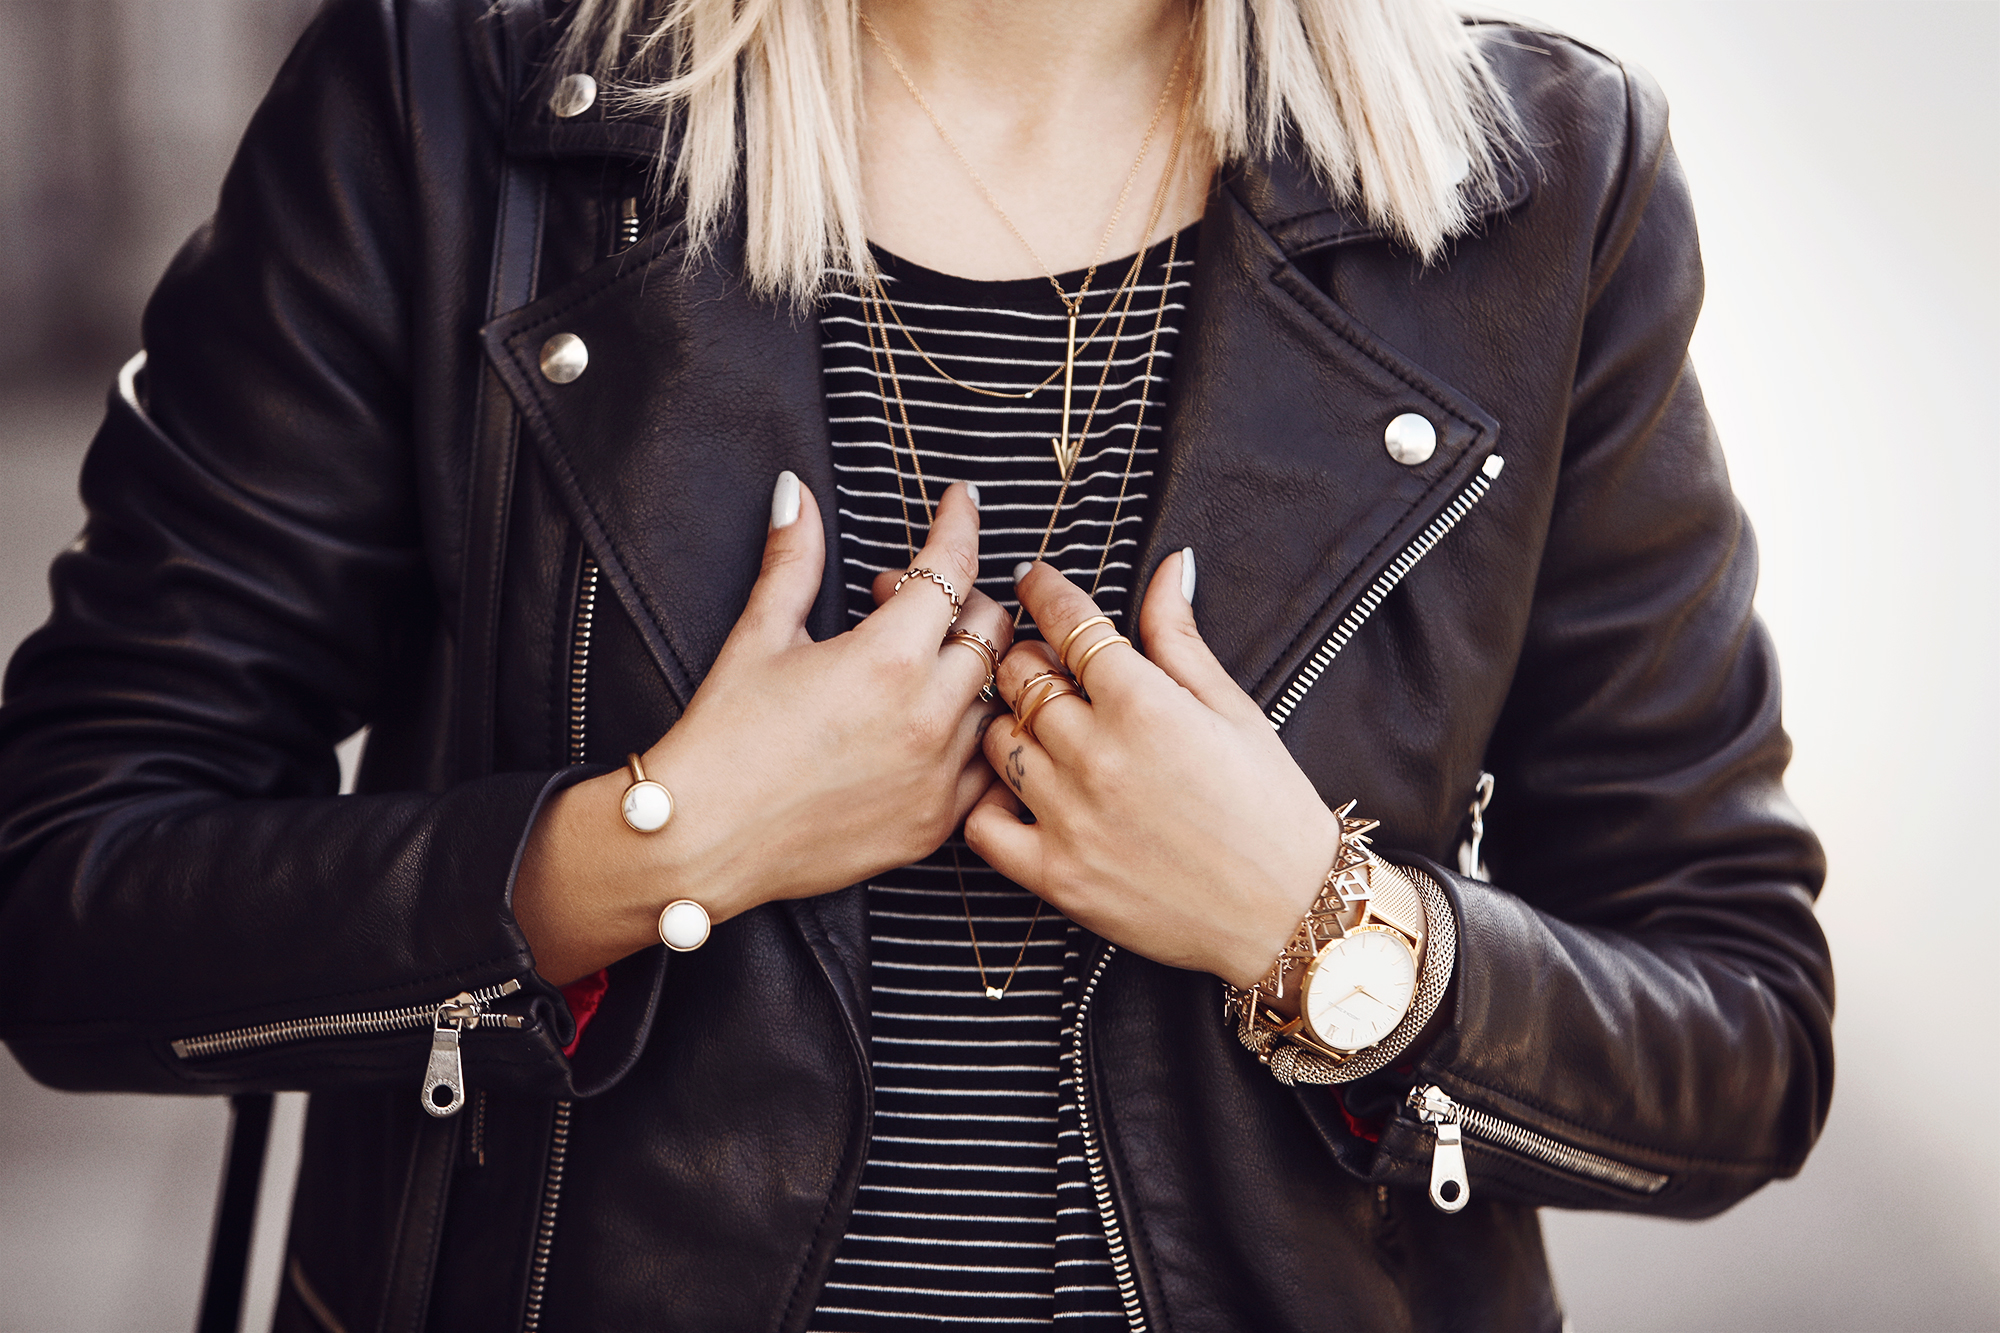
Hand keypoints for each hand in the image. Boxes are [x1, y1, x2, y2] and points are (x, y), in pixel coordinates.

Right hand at [514, 475, 1008, 984]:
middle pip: (992, 628)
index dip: (960, 523)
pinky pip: (989, 765)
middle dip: (960, 598)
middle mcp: (928, 715)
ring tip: (914, 665)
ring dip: (970, 667)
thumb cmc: (723, 738)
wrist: (702, 840)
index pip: (951, 568)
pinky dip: (975, 734)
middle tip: (903, 602)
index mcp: (887, 658)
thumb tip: (795, 494)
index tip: (963, 502)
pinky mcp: (936, 823)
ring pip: (997, 697)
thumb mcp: (758, 636)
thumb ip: (792, 560)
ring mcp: (939, 774)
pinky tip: (933, 723)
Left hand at [966, 552, 1337, 988]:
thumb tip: (1168, 567)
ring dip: (1009, 725)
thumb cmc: (1271, 808)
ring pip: (996, 742)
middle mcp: (1097, 755)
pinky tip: (1019, 793)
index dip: (1044, 592)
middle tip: (1044, 664)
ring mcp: (1070, 818)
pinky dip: (988, 802)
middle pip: (1018, 677)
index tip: (1034, 582)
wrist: (1290, 911)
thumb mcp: (1234, 709)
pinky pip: (982, 824)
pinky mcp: (1056, 876)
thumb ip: (1181, 638)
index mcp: (1144, 704)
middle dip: (1026, 658)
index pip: (1067, 622)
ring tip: (1038, 730)